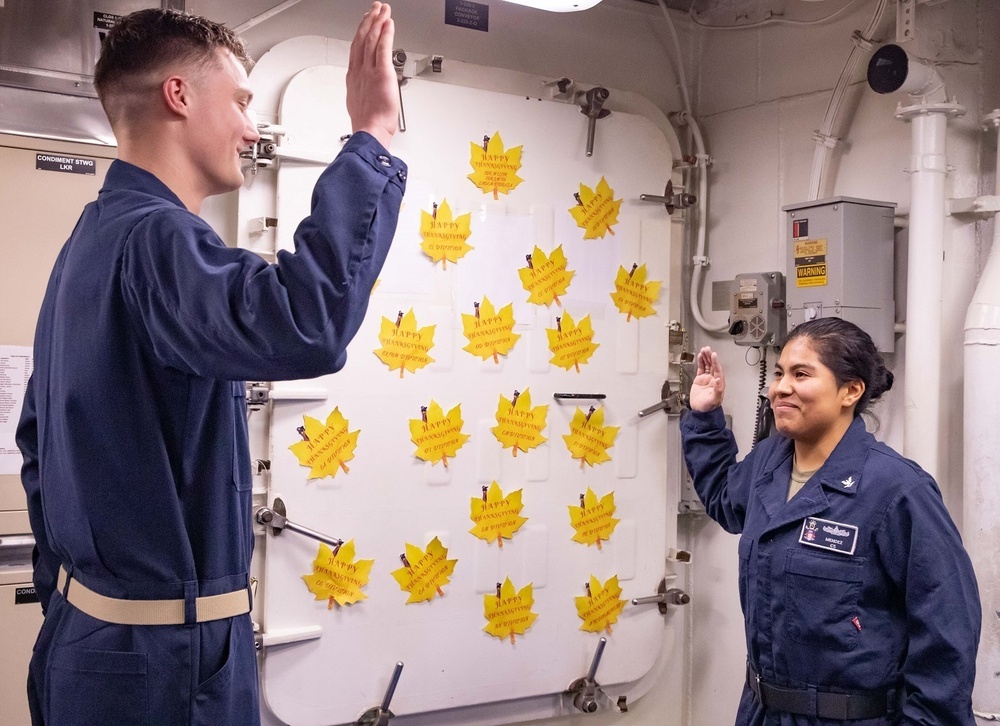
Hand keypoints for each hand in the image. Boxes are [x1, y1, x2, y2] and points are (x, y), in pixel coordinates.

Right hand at [346, 2, 398, 149]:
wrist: (369, 130)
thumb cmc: (367, 123)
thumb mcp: (359, 103)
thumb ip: (362, 91)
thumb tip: (366, 92)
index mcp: (354, 77)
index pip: (357, 48)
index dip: (361, 32)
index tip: (365, 22)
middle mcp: (360, 70)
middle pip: (362, 39)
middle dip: (369, 21)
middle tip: (374, 9)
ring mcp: (370, 71)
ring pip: (372, 40)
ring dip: (377, 22)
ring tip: (382, 10)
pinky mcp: (382, 73)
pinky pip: (383, 48)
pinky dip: (386, 34)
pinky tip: (388, 23)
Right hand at [689, 347, 724, 411]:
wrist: (699, 411)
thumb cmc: (708, 407)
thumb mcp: (714, 399)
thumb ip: (717, 390)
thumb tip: (718, 380)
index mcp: (718, 383)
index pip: (717, 369)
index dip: (715, 362)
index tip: (714, 355)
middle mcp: (713, 379)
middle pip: (713, 365)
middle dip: (710, 357)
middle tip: (708, 349)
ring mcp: (706, 379)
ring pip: (707, 365)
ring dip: (706, 358)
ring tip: (704, 350)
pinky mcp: (700, 380)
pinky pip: (701, 369)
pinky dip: (700, 362)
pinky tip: (700, 357)